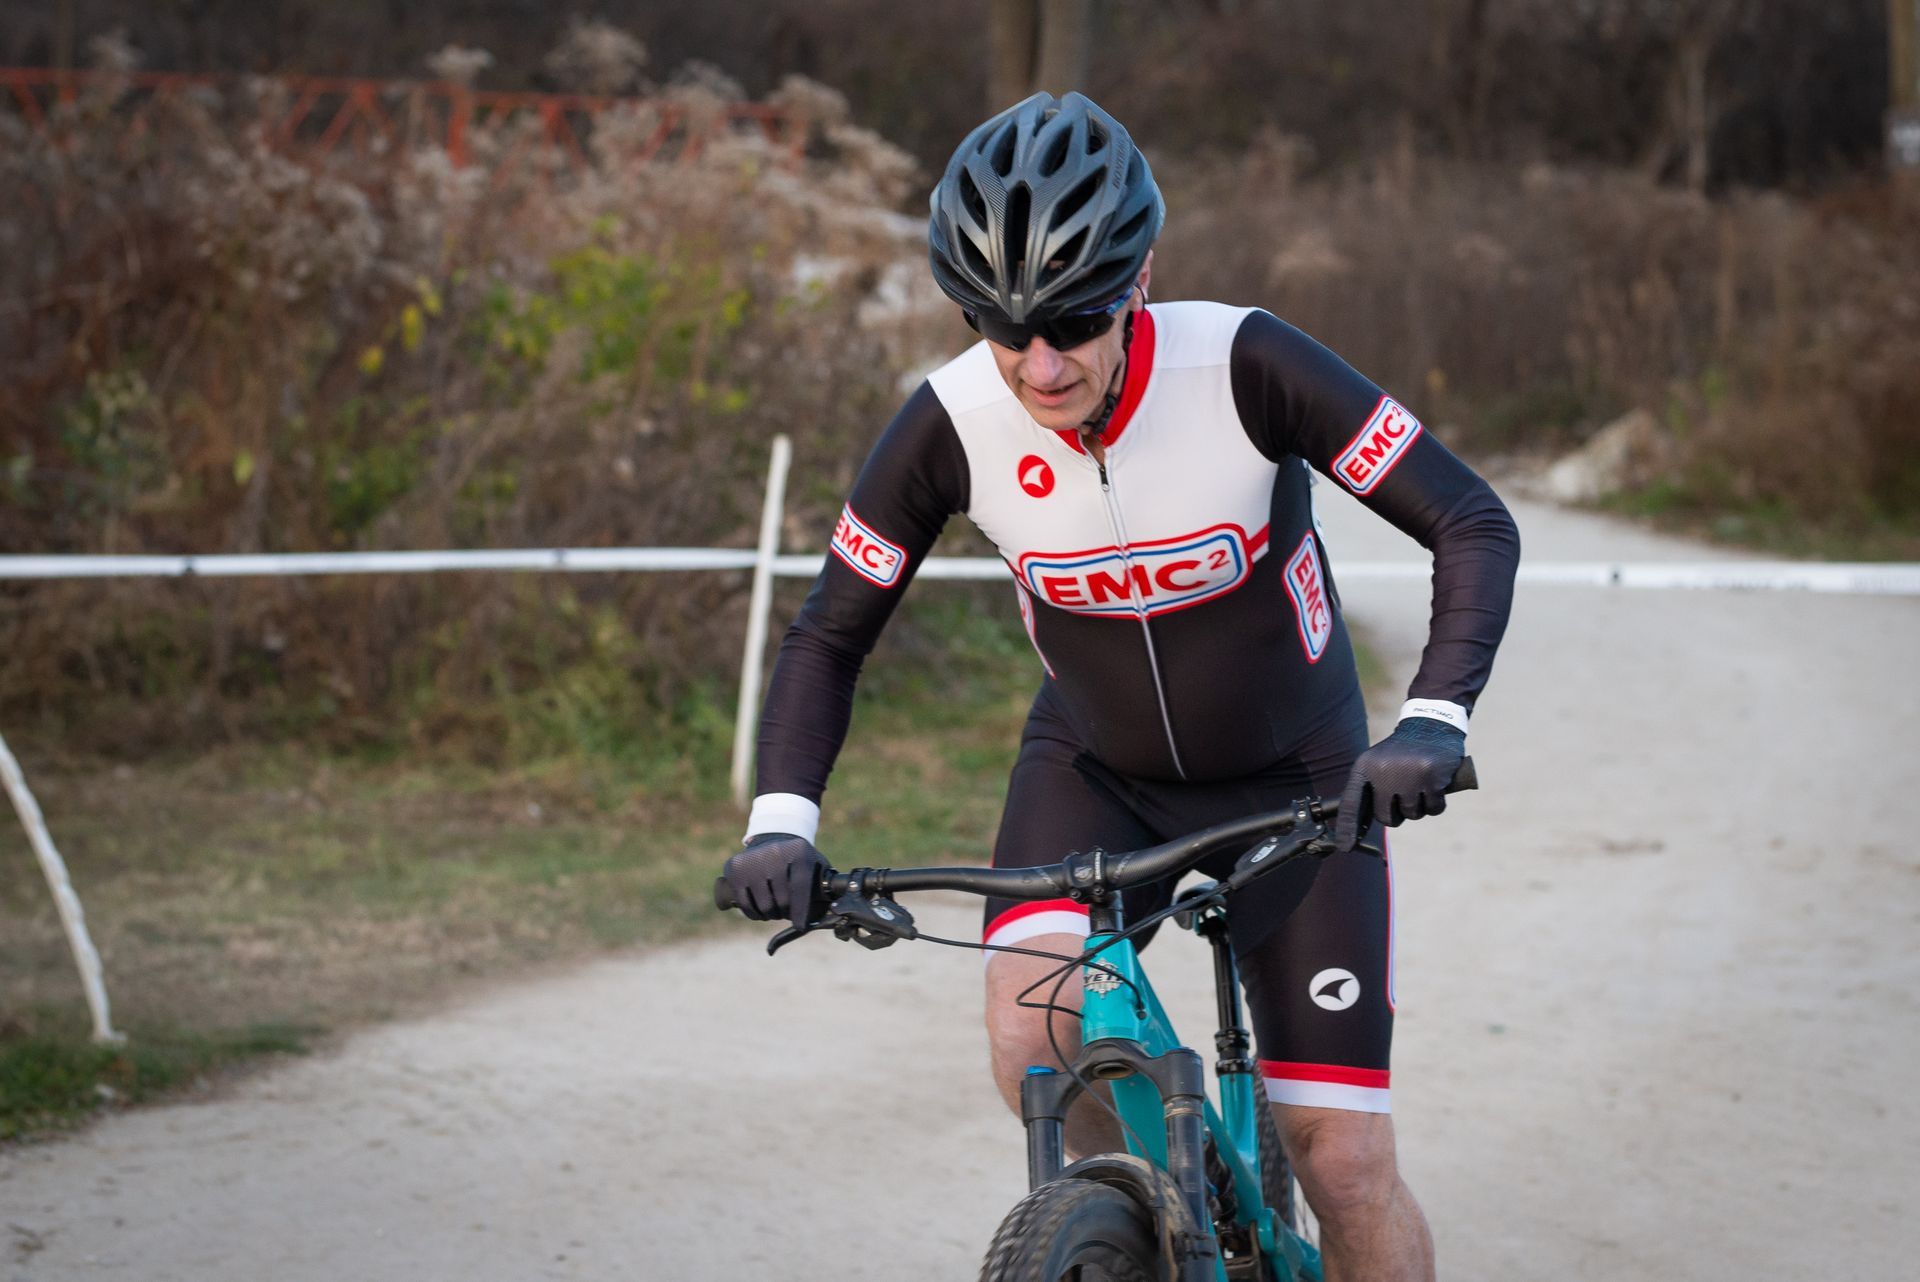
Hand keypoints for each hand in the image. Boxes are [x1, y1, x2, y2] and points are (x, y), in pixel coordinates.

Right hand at [720, 833, 827, 928]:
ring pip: (764, 907)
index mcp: (799, 851)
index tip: (801, 926)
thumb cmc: (799, 862)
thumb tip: (833, 914)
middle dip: (786, 912)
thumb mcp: (816, 866)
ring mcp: (752, 861)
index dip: (801, 911)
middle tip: (787, 909)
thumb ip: (825, 888)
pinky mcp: (734, 869)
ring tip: (774, 906)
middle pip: (782, 901)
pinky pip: (745, 906)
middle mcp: (774, 852)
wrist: (771, 842)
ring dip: (770, 914)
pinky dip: (754, 914)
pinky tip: (759, 906)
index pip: (800, 887)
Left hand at [1334, 717, 1466, 850]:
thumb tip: (1360, 827)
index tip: (1345, 847)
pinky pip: (1434, 809)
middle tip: (1404, 794)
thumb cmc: (1402, 752)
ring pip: (1412, 815)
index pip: (1350, 804)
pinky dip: (1437, 802)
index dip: (1347, 828)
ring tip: (1420, 783)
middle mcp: (1383, 772)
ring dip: (1419, 806)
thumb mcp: (1378, 764)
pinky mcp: (1432, 778)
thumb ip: (1370, 790)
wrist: (1432, 724)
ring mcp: (1408, 775)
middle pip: (1386, 818)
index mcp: (1365, 768)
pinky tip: (1436, 785)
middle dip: (1397, 813)